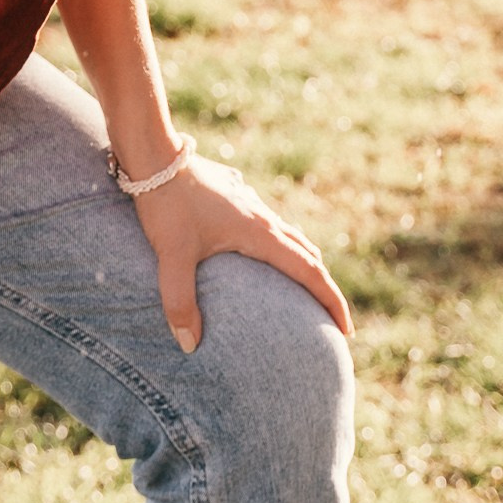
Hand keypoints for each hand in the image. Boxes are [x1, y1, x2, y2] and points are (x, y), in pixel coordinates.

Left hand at [135, 156, 353, 355]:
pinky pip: (277, 229)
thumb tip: (189, 345)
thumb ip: (179, 302)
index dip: (331, 302)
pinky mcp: (240, 201)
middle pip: (310, 257)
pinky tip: (270, 259)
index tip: (346, 330)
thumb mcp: (171, 256)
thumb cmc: (166, 204)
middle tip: (334, 323)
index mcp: (260, 233)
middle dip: (326, 291)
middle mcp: (265, 220)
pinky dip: (288, 250)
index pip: (309, 272)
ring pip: (295, 239)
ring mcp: (254, 207)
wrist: (155, 157)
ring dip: (309, 267)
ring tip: (308, 294)